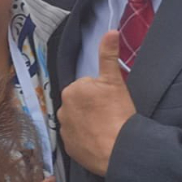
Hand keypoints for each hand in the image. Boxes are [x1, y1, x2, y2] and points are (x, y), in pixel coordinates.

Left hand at [58, 30, 135, 175]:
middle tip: (109, 115)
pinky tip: (98, 140)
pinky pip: (77, 138)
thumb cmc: (117, 114)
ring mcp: (64, 130)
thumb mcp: (115, 81)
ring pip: (78, 121)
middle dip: (93, 108)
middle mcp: (62, 109)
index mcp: (72, 90)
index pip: (88, 87)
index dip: (102, 94)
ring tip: (105, 129)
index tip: (111, 103)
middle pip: (81, 104)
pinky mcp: (68, 147)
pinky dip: (86, 139)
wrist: (118, 150)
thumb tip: (111, 31)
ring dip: (88, 123)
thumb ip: (108, 55)